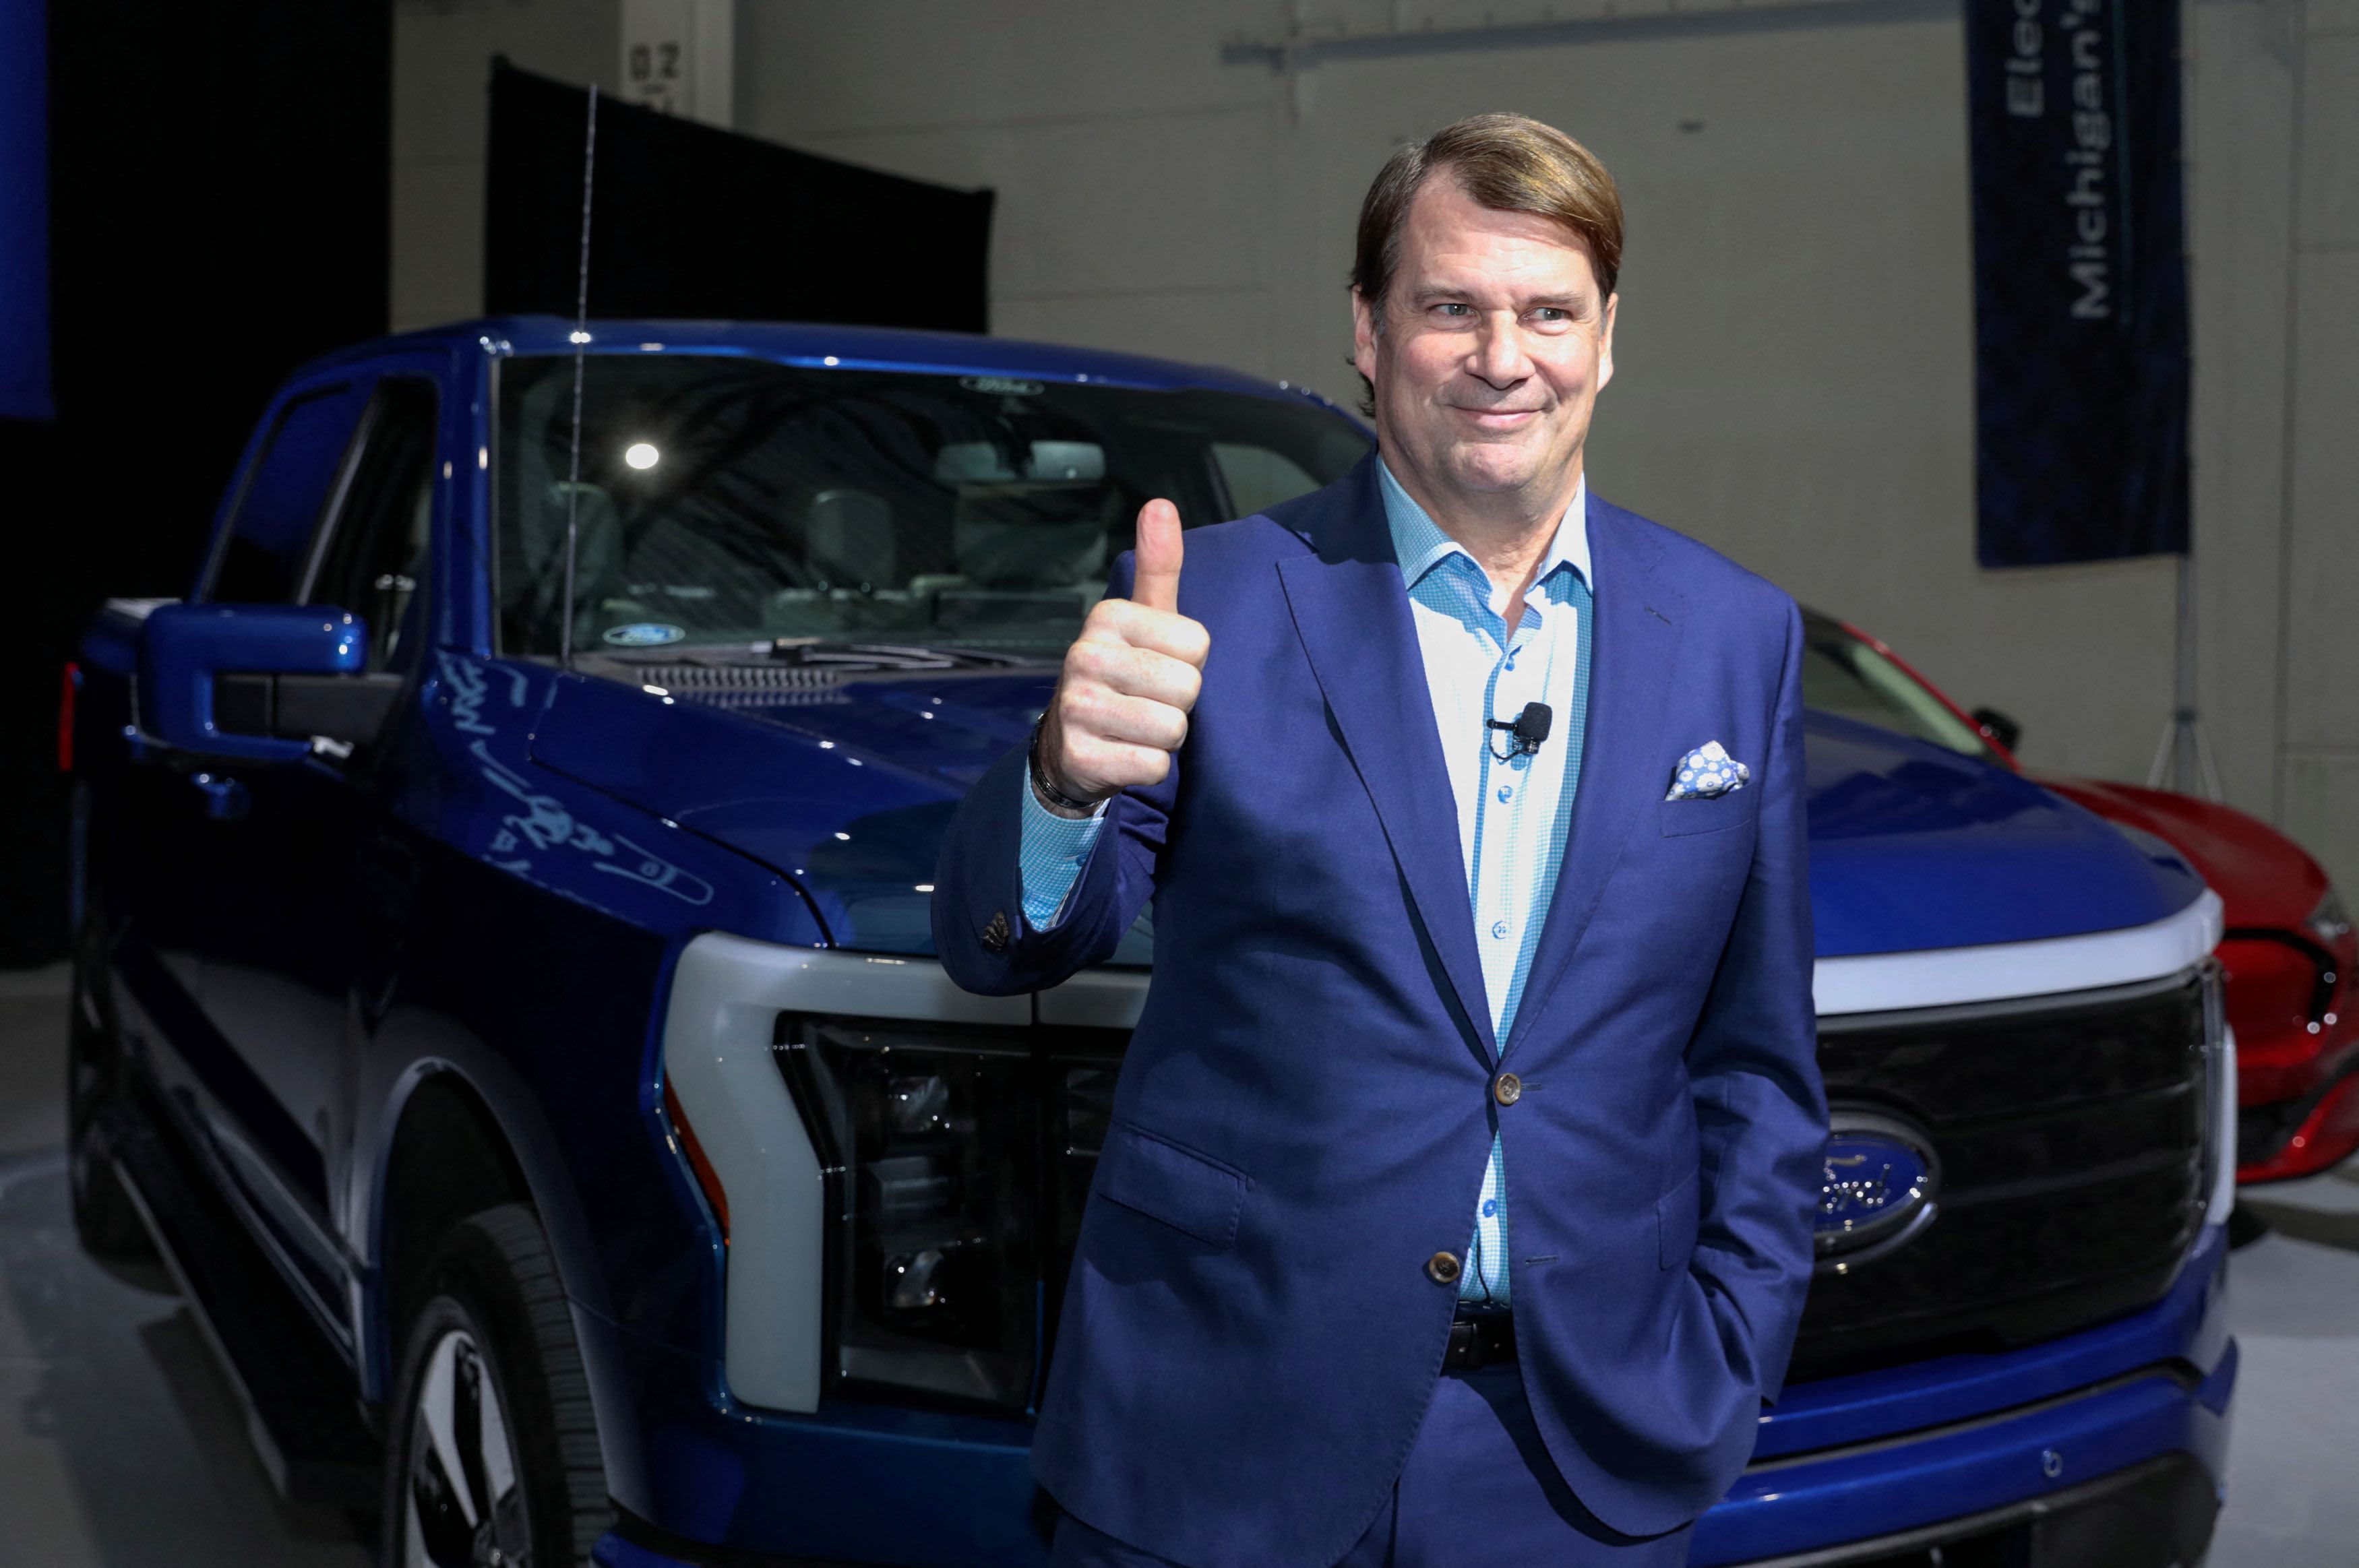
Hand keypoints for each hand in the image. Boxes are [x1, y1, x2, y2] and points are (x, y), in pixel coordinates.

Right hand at [1035, 499, 1208, 813]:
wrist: (1069, 747)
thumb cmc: (1123, 676)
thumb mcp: (1144, 620)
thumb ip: (1158, 567)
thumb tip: (1161, 504)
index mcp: (1106, 617)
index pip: (1197, 645)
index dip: (1187, 664)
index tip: (1155, 667)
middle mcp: (1084, 656)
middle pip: (1188, 687)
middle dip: (1178, 704)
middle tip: (1145, 703)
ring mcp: (1078, 708)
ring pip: (1172, 729)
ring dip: (1164, 738)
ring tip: (1134, 729)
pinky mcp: (1081, 756)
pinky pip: (1154, 766)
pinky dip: (1148, 768)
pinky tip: (1122, 755)